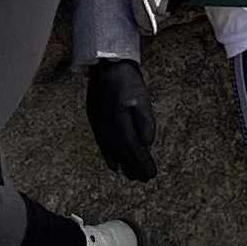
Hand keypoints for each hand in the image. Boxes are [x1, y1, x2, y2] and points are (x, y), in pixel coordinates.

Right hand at [87, 59, 156, 183]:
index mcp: (121, 125)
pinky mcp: (95, 122)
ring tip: (131, 176)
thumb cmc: (127, 81)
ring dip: (123, 165)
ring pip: (113, 152)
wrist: (105, 65)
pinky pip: (102, 145)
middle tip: (143, 179)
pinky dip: (109, 157)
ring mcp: (99, 127)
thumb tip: (147, 145)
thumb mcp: (142, 101)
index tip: (151, 174)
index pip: (134, 150)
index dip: (143, 163)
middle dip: (134, 168)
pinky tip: (113, 165)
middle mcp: (108, 130)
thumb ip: (146, 124)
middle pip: (123, 154)